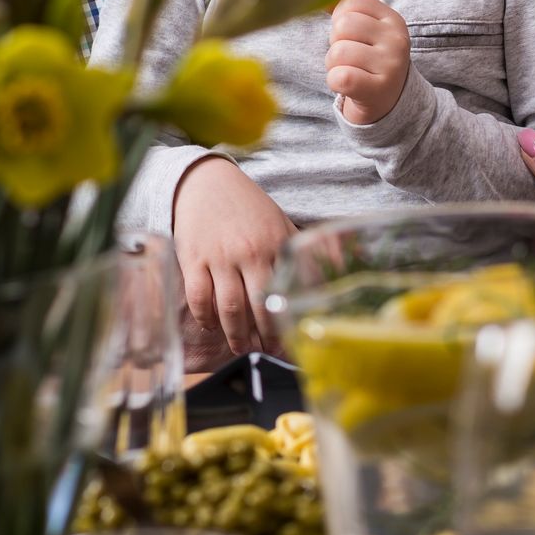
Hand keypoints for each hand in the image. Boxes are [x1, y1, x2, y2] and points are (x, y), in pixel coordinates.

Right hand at [171, 155, 295, 357]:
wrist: (206, 181)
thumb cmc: (248, 207)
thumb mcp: (282, 223)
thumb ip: (306, 249)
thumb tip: (342, 269)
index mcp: (277, 243)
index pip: (286, 293)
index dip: (288, 323)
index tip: (292, 342)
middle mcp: (250, 252)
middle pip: (258, 307)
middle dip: (264, 337)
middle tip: (267, 353)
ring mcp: (220, 256)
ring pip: (228, 308)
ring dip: (235, 335)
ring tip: (241, 349)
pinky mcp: (193, 258)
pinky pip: (199, 298)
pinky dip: (205, 318)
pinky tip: (211, 327)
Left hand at [326, 0, 409, 124]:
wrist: (387, 102)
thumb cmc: (369, 61)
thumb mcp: (366, 31)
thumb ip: (344, 11)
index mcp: (393, 19)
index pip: (351, 2)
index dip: (339, 18)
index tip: (352, 36)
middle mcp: (396, 39)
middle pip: (343, 25)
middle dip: (335, 42)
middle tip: (350, 57)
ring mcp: (390, 65)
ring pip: (337, 52)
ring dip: (333, 65)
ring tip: (349, 71)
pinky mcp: (377, 89)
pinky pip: (339, 77)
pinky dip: (334, 81)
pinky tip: (347, 85)